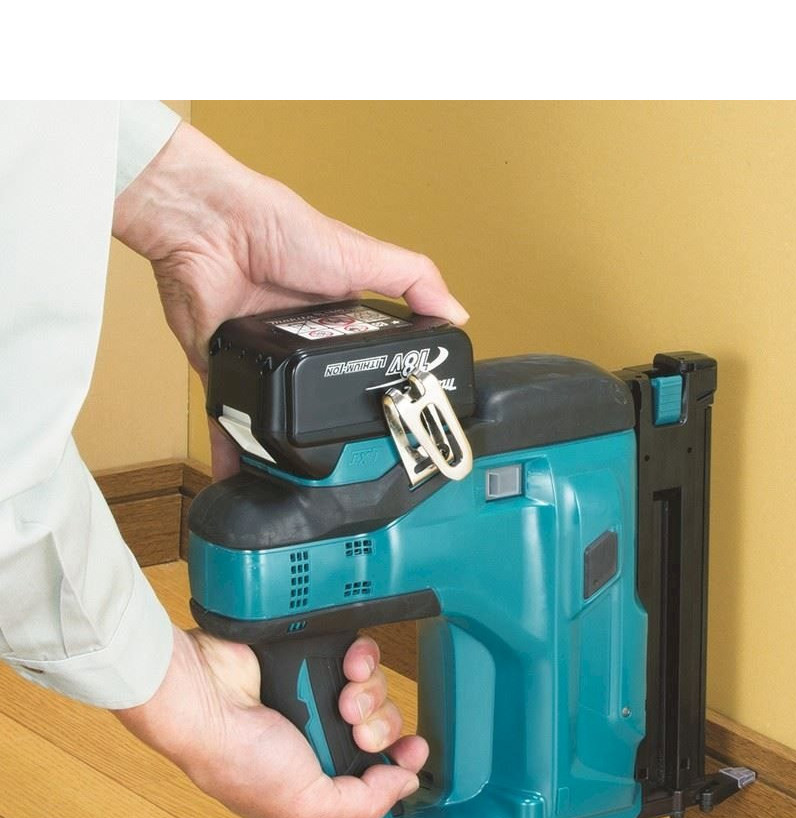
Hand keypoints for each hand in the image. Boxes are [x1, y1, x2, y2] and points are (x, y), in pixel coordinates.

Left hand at [112, 121, 468, 477]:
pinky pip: (229, 420)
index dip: (378, 393)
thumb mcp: (361, 254)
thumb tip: (457, 312)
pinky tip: (246, 481)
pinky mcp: (225, 369)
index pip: (363, 363)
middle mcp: (299, 342)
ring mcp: (263, 358)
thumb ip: (412, 279)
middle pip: (321, 399)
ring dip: (284, 448)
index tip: (395, 425)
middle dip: (332, 433)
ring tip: (301, 484)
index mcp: (336, 318)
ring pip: (278, 416)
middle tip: (349, 469)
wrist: (210, 228)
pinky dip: (234, 451)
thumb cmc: (277, 227)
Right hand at [115, 626, 427, 817]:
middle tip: (358, 731)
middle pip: (382, 729)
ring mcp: (317, 694)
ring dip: (371, 695)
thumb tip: (405, 786)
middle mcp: (318, 737)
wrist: (205, 695)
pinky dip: (363, 660)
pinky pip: (363, 656)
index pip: (375, 773)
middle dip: (381, 729)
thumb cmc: (236, 755)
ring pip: (377, 691)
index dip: (399, 763)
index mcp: (314, 779)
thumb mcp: (304, 803)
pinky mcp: (316, 657)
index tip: (413, 753)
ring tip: (344, 700)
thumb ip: (362, 804)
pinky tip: (348, 667)